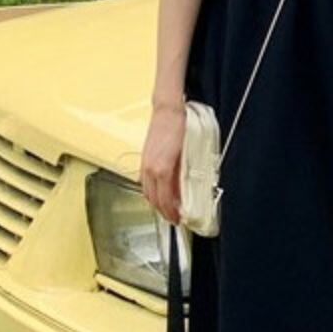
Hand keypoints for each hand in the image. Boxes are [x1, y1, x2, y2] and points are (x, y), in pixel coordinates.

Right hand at [140, 103, 184, 225]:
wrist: (167, 112)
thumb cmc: (180, 129)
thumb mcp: (188, 157)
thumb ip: (184, 178)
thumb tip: (185, 194)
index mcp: (162, 170)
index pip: (165, 201)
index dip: (171, 214)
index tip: (178, 220)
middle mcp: (150, 169)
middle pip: (153, 200)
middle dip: (163, 212)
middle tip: (174, 218)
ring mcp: (145, 164)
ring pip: (146, 192)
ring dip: (155, 203)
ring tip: (167, 208)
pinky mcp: (144, 160)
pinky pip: (144, 182)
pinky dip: (151, 191)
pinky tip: (159, 191)